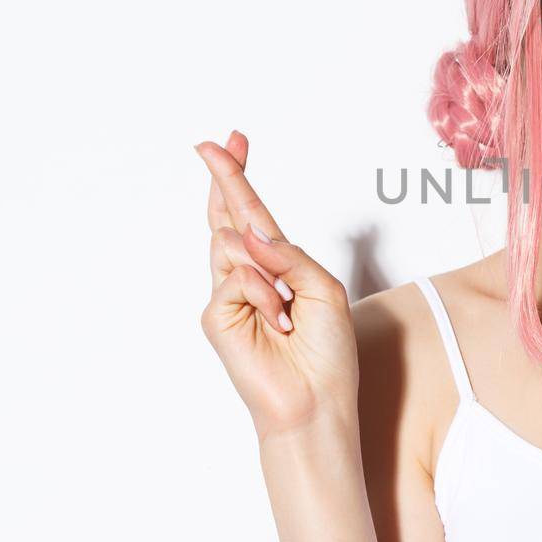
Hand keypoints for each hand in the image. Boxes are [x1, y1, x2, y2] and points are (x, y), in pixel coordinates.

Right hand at [196, 131, 359, 441]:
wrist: (316, 402)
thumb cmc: (327, 352)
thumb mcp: (323, 289)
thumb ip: (289, 254)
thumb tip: (249, 231)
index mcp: (278, 267)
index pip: (254, 216)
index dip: (241, 178)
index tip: (234, 140)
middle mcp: (249, 276)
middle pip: (228, 216)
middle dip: (225, 178)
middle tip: (214, 142)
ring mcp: (229, 295)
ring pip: (232, 243)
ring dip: (267, 269)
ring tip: (286, 310)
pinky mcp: (217, 315)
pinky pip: (237, 277)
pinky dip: (263, 294)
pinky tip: (277, 321)